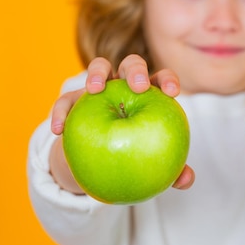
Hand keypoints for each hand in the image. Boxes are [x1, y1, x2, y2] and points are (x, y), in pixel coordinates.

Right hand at [49, 55, 194, 192]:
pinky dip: (61, 114)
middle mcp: (124, 84)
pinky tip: (58, 130)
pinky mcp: (73, 99)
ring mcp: (98, 87)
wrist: (98, 161)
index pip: (161, 79)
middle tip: (138, 86)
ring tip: (93, 89)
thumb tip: (187, 180)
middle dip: (136, 70)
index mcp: (149, 94)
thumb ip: (171, 169)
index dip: (168, 80)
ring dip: (96, 74)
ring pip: (99, 68)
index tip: (172, 92)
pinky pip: (65, 103)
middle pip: (132, 64)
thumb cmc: (134, 156)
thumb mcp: (150, 162)